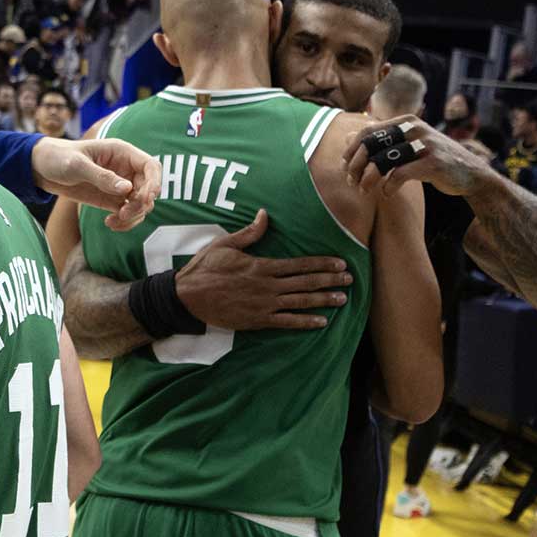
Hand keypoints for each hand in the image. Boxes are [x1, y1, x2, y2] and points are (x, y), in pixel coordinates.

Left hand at [32, 136, 159, 230]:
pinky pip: (127, 213)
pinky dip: (124, 222)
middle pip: (149, 189)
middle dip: (140, 204)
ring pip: (141, 204)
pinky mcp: (111, 200)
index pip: (151, 166)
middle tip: (123, 213)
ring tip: (113, 221)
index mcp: (122, 153)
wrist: (41, 168)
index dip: (155, 182)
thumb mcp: (77, 165)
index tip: (146, 199)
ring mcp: (120, 186)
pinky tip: (109, 223)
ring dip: (133, 216)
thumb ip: (101, 177)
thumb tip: (126, 189)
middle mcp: (125, 169)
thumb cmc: (58, 157)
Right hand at [174, 209, 352, 329]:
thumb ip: (249, 233)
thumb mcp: (224, 244)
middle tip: (350, 280)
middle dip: (330, 280)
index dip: (322, 264)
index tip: (339, 263)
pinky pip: (287, 322)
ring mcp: (264, 304)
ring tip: (342, 299)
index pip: (299, 264)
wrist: (187, 297)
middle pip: (305, 282)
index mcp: (261, 266)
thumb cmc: (204, 269)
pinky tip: (321, 321)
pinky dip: (305, 322)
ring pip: (300, 302)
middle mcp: (267, 285)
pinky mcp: (258, 320)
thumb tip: (265, 215)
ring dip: (323, 300)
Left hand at [342, 114, 491, 196]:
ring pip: (383, 160)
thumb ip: (380, 140)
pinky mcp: (433, 163)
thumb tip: (347, 136)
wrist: (471, 174)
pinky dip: (388, 186)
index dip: (351, 150)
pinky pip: (400, 174)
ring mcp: (425, 145)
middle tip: (351, 182)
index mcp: (405, 121)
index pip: (367, 132)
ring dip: (368, 179)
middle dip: (355, 165)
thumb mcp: (406, 145)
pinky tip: (386, 193)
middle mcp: (414, 129)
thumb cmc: (432, 159)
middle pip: (371, 145)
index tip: (344, 166)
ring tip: (364, 191)